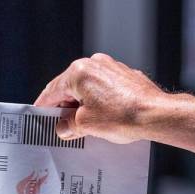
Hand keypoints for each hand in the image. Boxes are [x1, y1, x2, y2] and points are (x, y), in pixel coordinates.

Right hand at [34, 53, 165, 143]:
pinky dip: (100, 103)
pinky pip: (106, 90)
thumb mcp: (87, 125)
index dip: (44, 106)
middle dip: (66, 108)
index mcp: (79, 73)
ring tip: (84, 128)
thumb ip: (69, 125)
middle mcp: (95, 65)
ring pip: (89, 89)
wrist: (156, 114)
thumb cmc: (122, 117)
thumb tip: (63, 127)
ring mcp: (112, 68)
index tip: (39, 116)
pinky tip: (103, 119)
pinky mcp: (126, 76)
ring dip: (84, 106)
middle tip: (62, 128)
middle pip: (71, 88)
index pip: (53, 90)